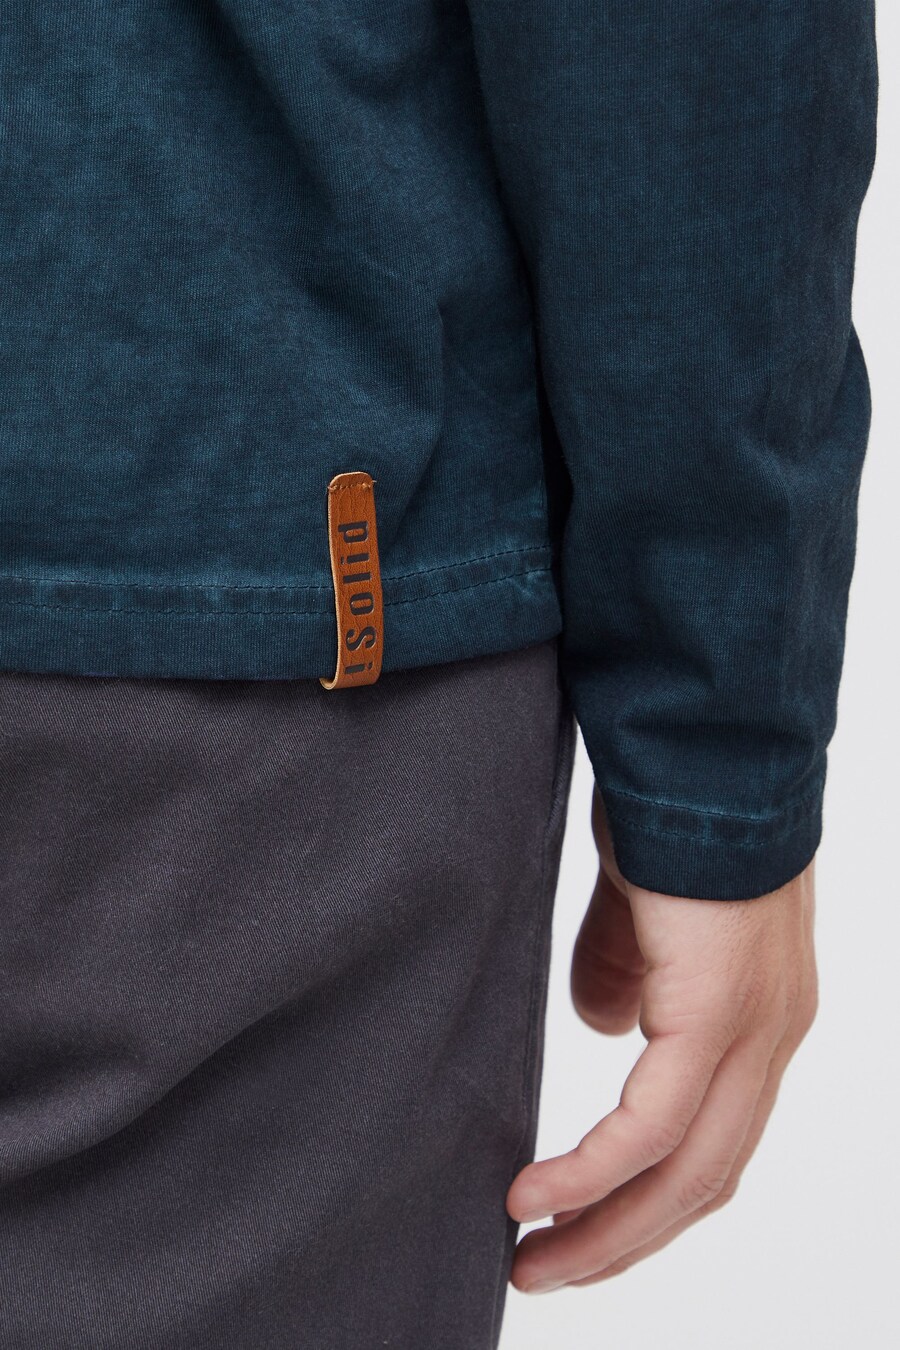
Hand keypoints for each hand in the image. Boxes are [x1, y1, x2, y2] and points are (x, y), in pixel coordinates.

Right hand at [507, 786, 817, 1292]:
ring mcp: (754, 1031)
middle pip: (702, 1179)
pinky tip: (536, 1192)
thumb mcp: (640, 912)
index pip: (713, 1142)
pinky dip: (590, 1171)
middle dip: (621, 1238)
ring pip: (684, 1171)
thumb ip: (624, 971)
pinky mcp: (716, 1013)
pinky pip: (651, 1125)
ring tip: (533, 1255)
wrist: (696, 748)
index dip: (646, 1197)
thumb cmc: (665, 814)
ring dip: (604, 1225)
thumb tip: (606, 1028)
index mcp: (759, 1018)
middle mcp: (772, 1039)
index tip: (576, 1224)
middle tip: (544, 1271)